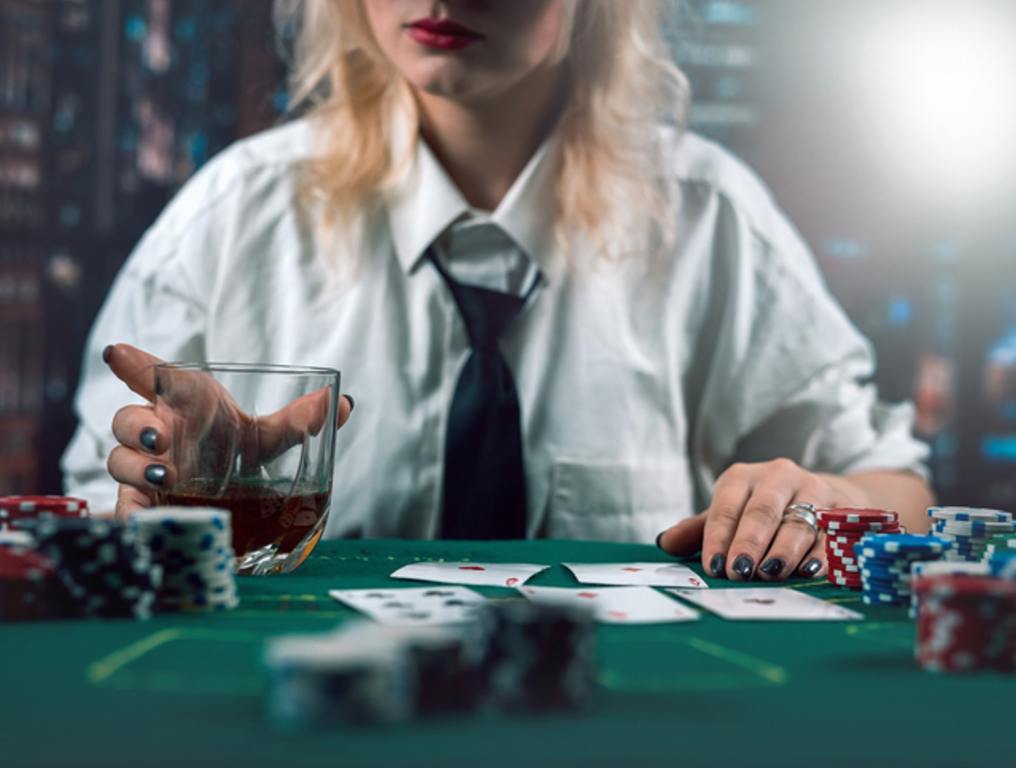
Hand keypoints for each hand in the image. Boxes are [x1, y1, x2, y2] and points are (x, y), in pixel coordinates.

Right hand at [103, 343, 352, 521]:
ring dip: (136, 465)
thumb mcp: (265, 437)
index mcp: (181, 407)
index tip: (117, 353)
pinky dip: (128, 513)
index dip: (133, 363)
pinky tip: (141, 519)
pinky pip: (122, 508)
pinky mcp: (140, 504)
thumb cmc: (234, 454)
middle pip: (127, 419)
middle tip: (164, 438)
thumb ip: (297, 421)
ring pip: (119, 459)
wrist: (226, 502)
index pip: (152, 378)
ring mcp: (142, 469)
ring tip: (167, 474)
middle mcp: (155, 434)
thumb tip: (342, 402)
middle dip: (137, 426)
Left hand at [657, 458, 870, 580]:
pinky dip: (820, 553)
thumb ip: (699, 529)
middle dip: (748, 543)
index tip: (713, 566)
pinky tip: (810, 569)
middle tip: (739, 572)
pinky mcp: (840, 507)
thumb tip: (665, 543)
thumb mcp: (730, 513)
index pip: (726, 507)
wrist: (825, 494)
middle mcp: (776, 477)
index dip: (718, 538)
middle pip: (761, 512)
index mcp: (742, 478)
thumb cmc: (765, 509)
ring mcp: (811, 489)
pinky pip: (831, 532)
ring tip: (771, 573)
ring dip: (783, 550)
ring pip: (797, 521)